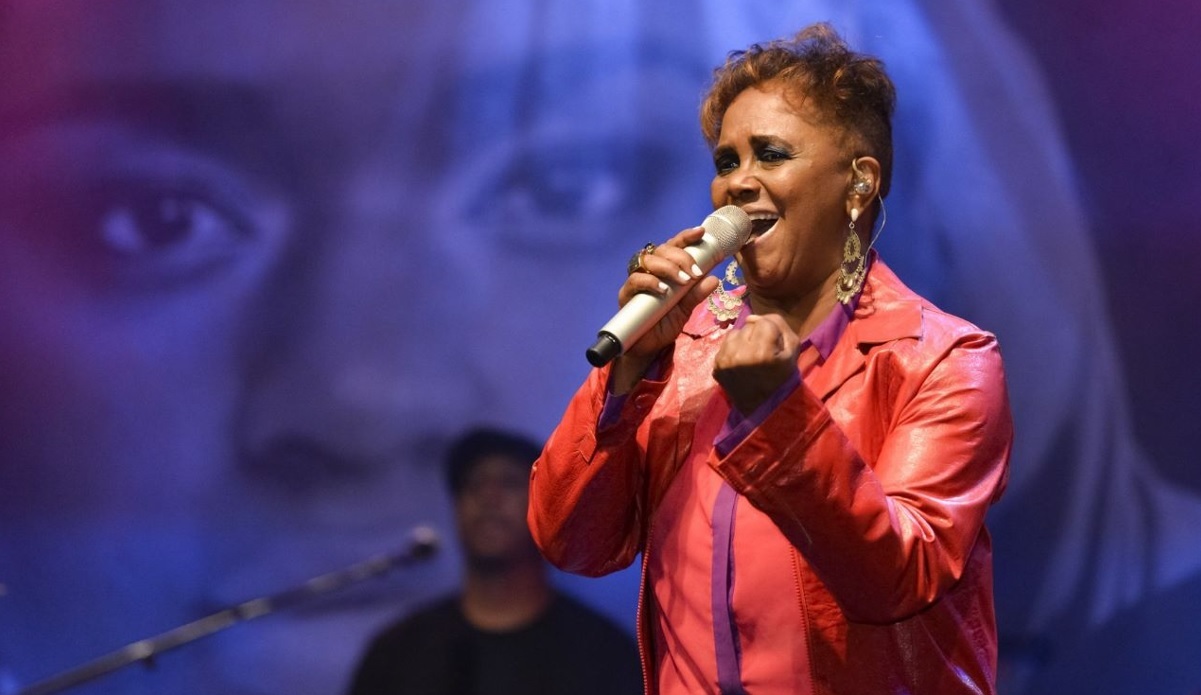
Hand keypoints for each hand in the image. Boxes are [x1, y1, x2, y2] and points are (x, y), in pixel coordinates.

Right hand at [609, 226, 718, 393]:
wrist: (648, 348)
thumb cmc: (665, 324)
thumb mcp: (686, 309)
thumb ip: (697, 294)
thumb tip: (714, 279)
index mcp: (666, 269)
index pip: (674, 246)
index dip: (686, 236)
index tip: (701, 232)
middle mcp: (650, 271)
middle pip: (662, 250)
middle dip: (681, 257)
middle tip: (694, 273)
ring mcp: (637, 281)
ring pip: (649, 260)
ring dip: (669, 268)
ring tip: (683, 281)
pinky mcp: (626, 294)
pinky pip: (635, 280)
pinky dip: (651, 281)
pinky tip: (663, 290)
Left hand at [713, 313, 800, 414]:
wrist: (764, 407)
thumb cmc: (782, 377)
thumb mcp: (792, 349)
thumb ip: (778, 324)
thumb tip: (752, 317)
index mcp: (762, 352)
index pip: (764, 321)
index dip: (771, 331)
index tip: (774, 346)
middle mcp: (740, 354)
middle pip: (748, 326)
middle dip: (757, 335)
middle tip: (762, 351)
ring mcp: (725, 361)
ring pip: (735, 333)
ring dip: (743, 340)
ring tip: (750, 356)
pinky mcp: (716, 367)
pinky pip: (724, 346)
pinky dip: (733, 350)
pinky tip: (741, 363)